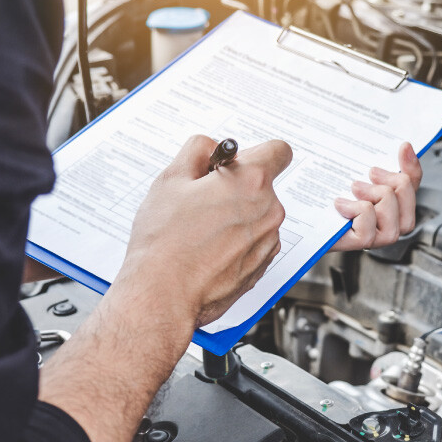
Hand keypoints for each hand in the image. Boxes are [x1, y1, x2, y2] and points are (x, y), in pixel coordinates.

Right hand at [113, 135, 291, 343]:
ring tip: (201, 230)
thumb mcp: (171, 179)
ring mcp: (269, 240)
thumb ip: (198, 150)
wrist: (164, 294)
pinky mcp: (263, 264)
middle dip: (237, 187)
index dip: (255, 152)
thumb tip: (211, 146)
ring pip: (258, 215)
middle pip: (262, 186)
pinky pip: (256, 241)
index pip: (278, 150)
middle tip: (203, 200)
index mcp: (251, 182)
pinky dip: (238, 241)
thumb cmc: (165, 242)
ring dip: (237, 216)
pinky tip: (210, 250)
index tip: (237, 162)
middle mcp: (269, 210)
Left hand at [331, 142, 421, 251]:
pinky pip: (370, 224)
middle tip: (370, 174)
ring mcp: (375, 235)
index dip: (412, 165)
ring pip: (392, 210)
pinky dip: (356, 209)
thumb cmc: (321, 197)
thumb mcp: (347, 172)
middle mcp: (386, 221)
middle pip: (407, 196)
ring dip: (375, 195)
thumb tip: (404, 146)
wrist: (294, 217)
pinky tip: (340, 204)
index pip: (412, 183)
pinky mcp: (360, 242)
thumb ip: (374, 164)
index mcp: (387, 202)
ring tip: (354, 189)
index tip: (403, 147)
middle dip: (392, 181)